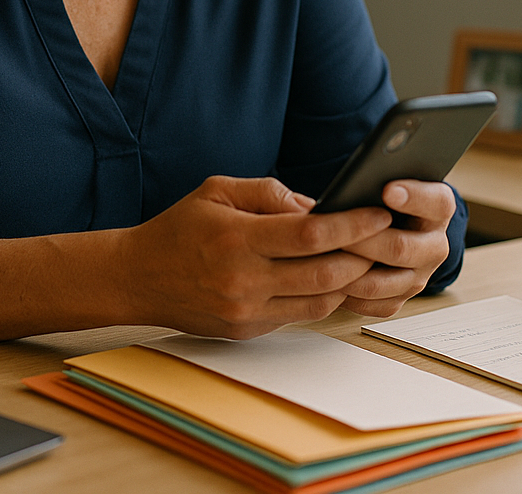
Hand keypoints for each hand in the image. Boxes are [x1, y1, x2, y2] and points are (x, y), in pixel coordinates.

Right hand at [118, 175, 393, 338]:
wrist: (137, 278)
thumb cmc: (178, 229)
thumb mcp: (217, 191)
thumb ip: (268, 193)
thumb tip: (317, 205)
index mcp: (237, 239)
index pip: (310, 234)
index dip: (351, 224)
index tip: (377, 212)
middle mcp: (244, 280)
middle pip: (325, 273)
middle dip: (363, 256)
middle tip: (384, 237)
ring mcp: (247, 311)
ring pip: (320, 301)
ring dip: (349, 281)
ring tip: (364, 257)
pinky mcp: (248, 329)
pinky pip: (300, 315)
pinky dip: (322, 296)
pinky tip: (331, 277)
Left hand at [335, 180, 455, 317]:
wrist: (388, 227)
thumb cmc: (379, 198)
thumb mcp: (384, 181)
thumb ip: (371, 180)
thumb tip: (334, 194)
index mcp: (438, 210)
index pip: (437, 202)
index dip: (414, 197)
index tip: (387, 190)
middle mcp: (434, 246)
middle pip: (401, 248)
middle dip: (365, 240)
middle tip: (337, 233)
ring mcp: (419, 277)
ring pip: (382, 282)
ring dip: (350, 271)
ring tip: (323, 258)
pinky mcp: (399, 299)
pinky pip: (372, 303)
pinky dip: (347, 294)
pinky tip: (325, 280)